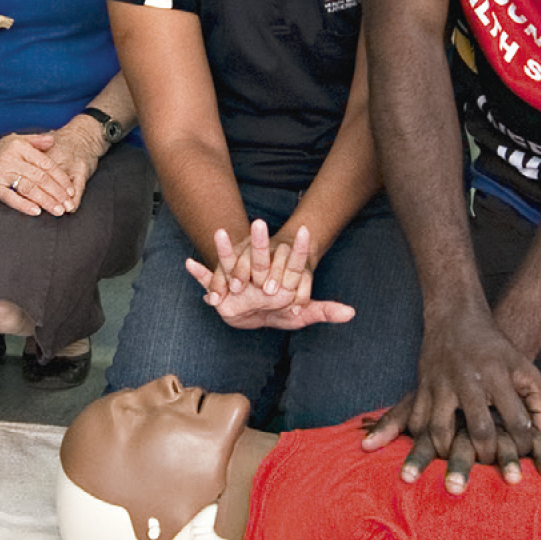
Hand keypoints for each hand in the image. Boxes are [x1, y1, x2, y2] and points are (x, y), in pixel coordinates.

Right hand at [0, 130, 75, 216]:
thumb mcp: (15, 141)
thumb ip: (35, 141)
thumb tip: (53, 139)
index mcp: (20, 147)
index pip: (46, 164)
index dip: (60, 177)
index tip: (71, 190)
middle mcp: (11, 158)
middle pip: (40, 177)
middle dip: (56, 192)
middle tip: (67, 204)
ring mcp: (1, 173)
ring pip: (28, 188)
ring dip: (45, 200)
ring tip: (57, 210)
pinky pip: (10, 197)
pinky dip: (24, 205)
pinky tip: (36, 211)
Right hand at [184, 221, 354, 329]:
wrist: (252, 315)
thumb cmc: (278, 310)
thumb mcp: (301, 314)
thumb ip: (324, 311)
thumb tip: (352, 313)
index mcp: (278, 279)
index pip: (291, 263)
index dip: (298, 249)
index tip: (307, 232)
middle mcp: (257, 274)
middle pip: (259, 259)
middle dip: (259, 243)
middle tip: (260, 224)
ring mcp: (237, 280)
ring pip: (231, 263)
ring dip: (224, 250)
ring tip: (219, 234)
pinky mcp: (220, 290)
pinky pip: (207, 280)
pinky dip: (198, 274)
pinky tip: (188, 264)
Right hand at [359, 311, 540, 492]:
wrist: (457, 318)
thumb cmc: (498, 350)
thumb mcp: (526, 370)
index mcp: (499, 376)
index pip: (516, 421)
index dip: (522, 444)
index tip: (522, 454)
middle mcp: (469, 380)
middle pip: (480, 430)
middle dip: (487, 454)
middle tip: (489, 463)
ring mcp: (442, 383)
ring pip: (441, 429)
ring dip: (449, 452)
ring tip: (456, 460)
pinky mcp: (422, 385)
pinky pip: (417, 419)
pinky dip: (421, 437)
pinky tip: (431, 446)